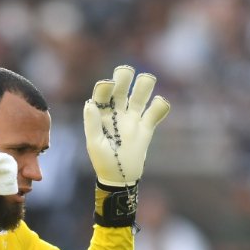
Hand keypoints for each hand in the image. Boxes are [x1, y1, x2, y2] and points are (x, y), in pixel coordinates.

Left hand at [82, 65, 169, 186]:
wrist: (120, 178)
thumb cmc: (103, 161)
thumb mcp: (94, 144)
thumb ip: (92, 124)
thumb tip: (89, 103)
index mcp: (102, 115)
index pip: (102, 94)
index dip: (105, 87)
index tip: (109, 83)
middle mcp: (117, 113)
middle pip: (122, 89)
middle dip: (124, 77)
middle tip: (126, 71)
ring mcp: (133, 119)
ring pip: (140, 96)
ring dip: (144, 85)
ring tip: (147, 79)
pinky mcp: (146, 128)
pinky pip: (155, 113)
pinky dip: (160, 106)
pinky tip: (160, 103)